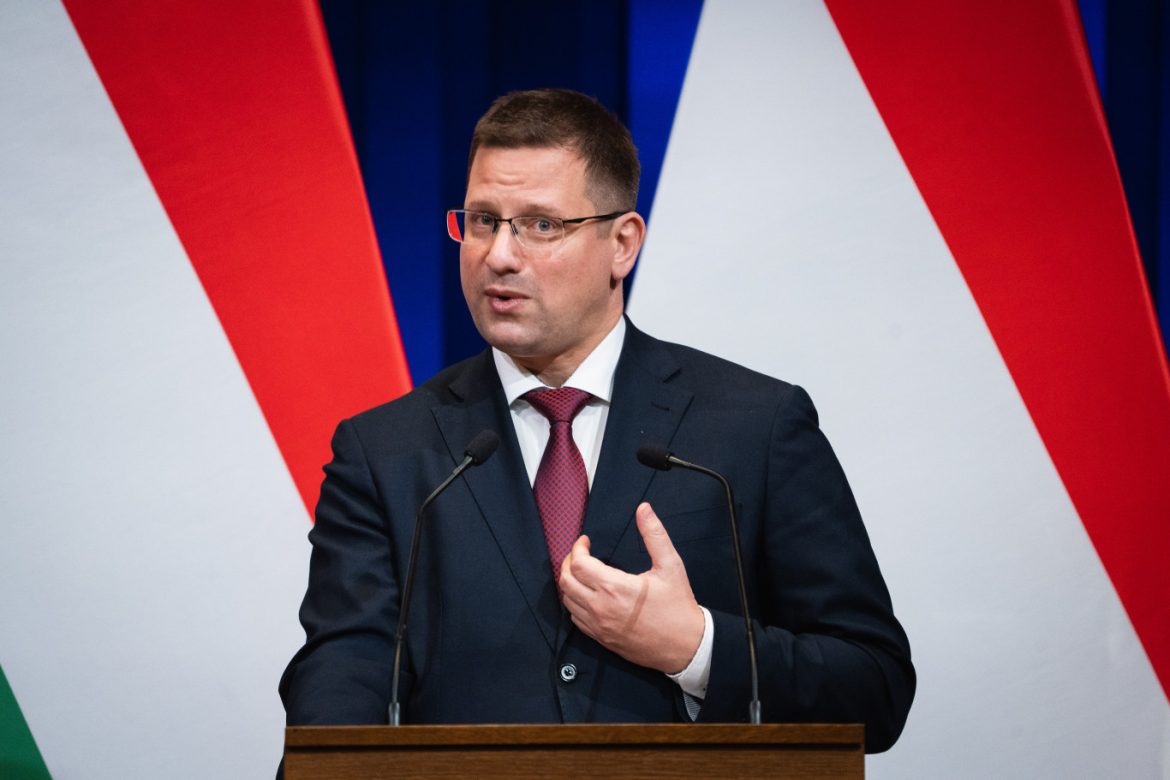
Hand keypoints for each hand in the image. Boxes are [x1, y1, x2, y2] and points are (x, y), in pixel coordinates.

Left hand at [559, 502, 703, 673]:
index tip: (586, 541)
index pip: (578, 564)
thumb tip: (644, 509)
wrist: (686, 646)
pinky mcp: (602, 638)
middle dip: (569, 562)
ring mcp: (599, 626)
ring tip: (582, 572)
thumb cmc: (678, 606)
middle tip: (580, 554)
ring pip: (567, 601)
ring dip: (570, 583)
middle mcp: (601, 607)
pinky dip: (575, 604)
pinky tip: (586, 596)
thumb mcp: (671, 565)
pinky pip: (576, 620)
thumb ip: (654, 535)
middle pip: (566, 581)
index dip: (577, 548)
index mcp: (615, 587)